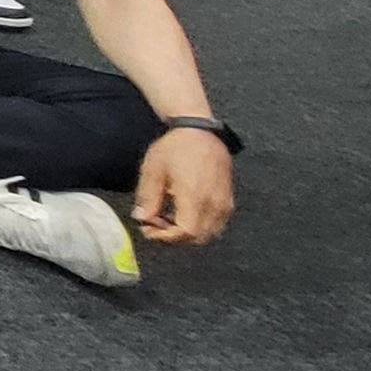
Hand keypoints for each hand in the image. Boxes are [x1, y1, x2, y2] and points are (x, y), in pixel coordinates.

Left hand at [133, 127, 235, 243]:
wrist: (200, 132)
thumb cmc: (175, 148)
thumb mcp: (153, 170)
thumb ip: (148, 198)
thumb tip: (142, 218)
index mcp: (195, 196)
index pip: (186, 232)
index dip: (166, 237)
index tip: (149, 229)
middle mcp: (214, 203)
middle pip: (198, 237)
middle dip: (174, 237)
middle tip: (155, 224)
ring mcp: (225, 203)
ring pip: (209, 233)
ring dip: (187, 233)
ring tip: (166, 218)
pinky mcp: (229, 200)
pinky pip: (217, 224)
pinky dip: (199, 226)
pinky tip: (182, 213)